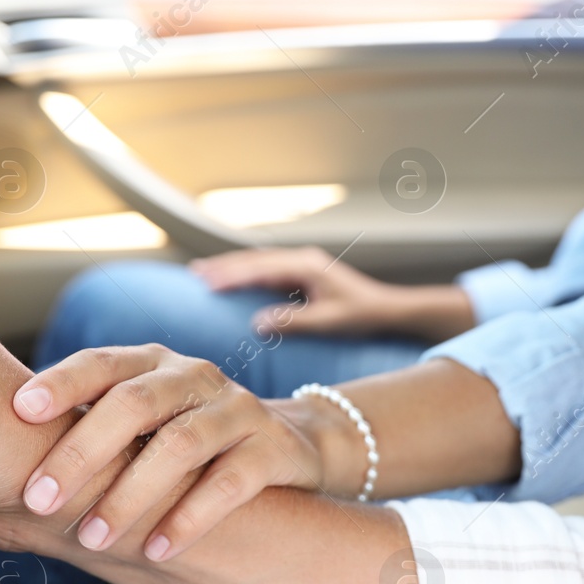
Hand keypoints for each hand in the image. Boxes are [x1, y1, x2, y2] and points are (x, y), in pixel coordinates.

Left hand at [12, 345, 341, 561]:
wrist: (284, 447)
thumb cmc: (184, 442)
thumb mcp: (138, 427)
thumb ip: (80, 445)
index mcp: (149, 364)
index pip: (100, 364)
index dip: (60, 383)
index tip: (19, 410)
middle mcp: (192, 377)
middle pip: (134, 402)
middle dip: (81, 452)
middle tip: (39, 498)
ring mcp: (235, 409)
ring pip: (181, 444)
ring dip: (130, 495)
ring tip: (93, 537)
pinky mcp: (271, 448)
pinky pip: (230, 482)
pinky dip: (190, 518)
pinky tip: (158, 550)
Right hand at [190, 247, 474, 341]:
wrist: (389, 308)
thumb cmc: (362, 315)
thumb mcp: (329, 321)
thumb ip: (293, 321)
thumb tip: (257, 323)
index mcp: (306, 266)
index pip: (260, 268)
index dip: (231, 275)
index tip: (206, 282)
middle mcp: (302, 260)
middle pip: (254, 260)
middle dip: (224, 266)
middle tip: (194, 275)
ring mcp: (302, 265)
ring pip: (259, 262)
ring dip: (232, 267)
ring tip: (203, 274)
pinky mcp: (303, 274)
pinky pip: (267, 269)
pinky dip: (246, 273)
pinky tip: (232, 279)